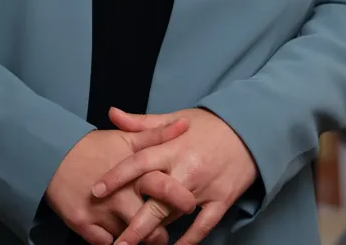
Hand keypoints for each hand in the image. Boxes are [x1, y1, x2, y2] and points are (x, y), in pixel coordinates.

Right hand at [45, 118, 195, 244]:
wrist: (54, 155)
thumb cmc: (95, 147)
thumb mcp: (127, 139)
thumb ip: (157, 135)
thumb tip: (185, 124)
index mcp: (133, 174)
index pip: (165, 191)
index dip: (181, 201)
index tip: (191, 204)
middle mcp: (119, 196)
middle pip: (150, 228)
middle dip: (160, 234)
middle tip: (163, 231)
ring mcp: (101, 214)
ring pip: (130, 239)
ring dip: (136, 238)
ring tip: (141, 232)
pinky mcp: (84, 226)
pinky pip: (107, 244)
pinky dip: (114, 241)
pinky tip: (119, 234)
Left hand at [91, 107, 257, 244]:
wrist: (249, 129)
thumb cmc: (207, 124)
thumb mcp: (174, 118)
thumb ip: (142, 122)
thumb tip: (112, 114)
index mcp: (172, 147)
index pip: (139, 163)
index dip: (116, 176)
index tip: (96, 191)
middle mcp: (186, 169)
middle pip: (154, 200)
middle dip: (133, 224)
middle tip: (115, 242)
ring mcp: (204, 188)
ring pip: (174, 215)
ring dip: (154, 233)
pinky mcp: (221, 200)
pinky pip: (202, 226)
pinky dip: (188, 240)